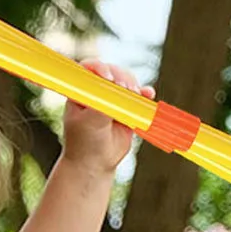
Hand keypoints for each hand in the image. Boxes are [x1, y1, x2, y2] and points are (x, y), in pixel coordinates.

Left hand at [62, 59, 153, 173]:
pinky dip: (144, 95)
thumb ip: (103, 105)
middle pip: (112, 73)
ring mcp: (113, 101)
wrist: (95, 163)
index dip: (100, 68)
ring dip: (133, 85)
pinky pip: (137, 100)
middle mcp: (97, 92)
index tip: (108, 78)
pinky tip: (148, 94)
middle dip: (121, 77)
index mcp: (82, 91)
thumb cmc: (85, 142)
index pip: (90, 69)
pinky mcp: (127, 111)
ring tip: (136, 93)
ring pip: (126, 84)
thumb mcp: (90, 122)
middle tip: (126, 88)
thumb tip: (118, 90)